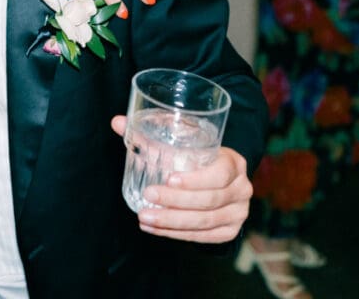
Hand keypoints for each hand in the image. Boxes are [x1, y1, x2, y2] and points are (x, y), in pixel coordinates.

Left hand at [111, 116, 251, 243]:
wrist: (218, 179)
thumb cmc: (196, 158)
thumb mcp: (182, 143)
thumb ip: (150, 134)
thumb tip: (117, 122)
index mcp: (234, 163)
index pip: (219, 174)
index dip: (195, 180)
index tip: (168, 178)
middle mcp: (241, 188)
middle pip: (210, 200)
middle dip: (176, 201)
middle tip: (148, 196)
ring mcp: (238, 213)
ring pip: (204, 221)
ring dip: (172, 221)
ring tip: (144, 217)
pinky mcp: (229, 231)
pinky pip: (202, 236)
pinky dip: (177, 234)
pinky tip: (155, 228)